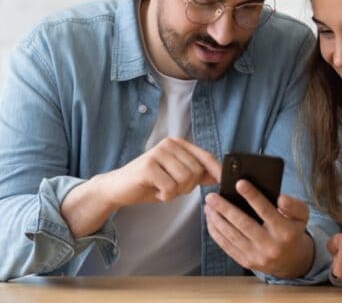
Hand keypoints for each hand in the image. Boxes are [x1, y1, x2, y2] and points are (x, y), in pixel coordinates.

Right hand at [61, 137, 220, 237]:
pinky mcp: (148, 166)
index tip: (223, 180)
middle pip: (196, 171)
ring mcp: (158, 153)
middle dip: (187, 187)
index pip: (205, 156)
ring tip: (161, 188)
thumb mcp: (176, 177)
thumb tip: (219, 174)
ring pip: (185, 179)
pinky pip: (170, 188)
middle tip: (170, 188)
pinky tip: (154, 191)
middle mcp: (169, 144)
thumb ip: (196, 174)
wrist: (118, 188)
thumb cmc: (149, 183)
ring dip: (175, 192)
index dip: (216, 169)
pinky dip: (164, 196)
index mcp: (178, 144)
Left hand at [204, 179, 313, 277]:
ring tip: (208, 206)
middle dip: (225, 208)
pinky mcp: (246, 262)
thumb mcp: (301, 216)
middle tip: (211, 196)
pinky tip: (210, 220)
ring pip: (232, 235)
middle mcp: (270, 245)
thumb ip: (294, 205)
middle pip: (243, 224)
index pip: (266, 211)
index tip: (239, 183)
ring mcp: (257, 256)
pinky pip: (227, 246)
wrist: (292, 261)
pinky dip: (216, 233)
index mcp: (285, 231)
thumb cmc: (293, 231)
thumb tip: (281, 198)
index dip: (252, 196)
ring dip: (217, 220)